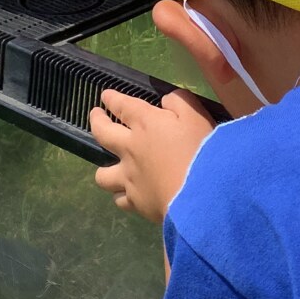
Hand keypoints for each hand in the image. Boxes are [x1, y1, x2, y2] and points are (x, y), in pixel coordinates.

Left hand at [90, 88, 214, 222]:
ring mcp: (129, 178)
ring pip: (103, 175)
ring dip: (104, 170)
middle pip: (102, 133)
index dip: (112, 99)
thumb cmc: (203, 151)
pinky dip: (122, 196)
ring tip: (108, 169)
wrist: (202, 194)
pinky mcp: (136, 202)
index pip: (123, 106)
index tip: (105, 96)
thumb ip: (180, 102)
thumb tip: (165, 101)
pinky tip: (128, 195)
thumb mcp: (197, 116)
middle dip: (96, 122)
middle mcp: (130, 149)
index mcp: (146, 123)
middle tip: (95, 116)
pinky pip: (120, 200)